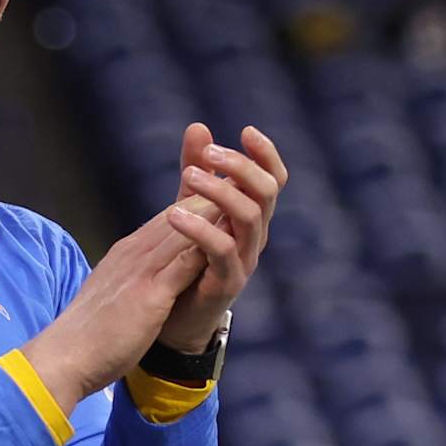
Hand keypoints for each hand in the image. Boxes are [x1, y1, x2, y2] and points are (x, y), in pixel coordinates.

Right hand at [22, 195, 223, 414]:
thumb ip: (127, 284)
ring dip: (213, 210)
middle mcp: (133, 256)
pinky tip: (230, 235)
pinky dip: (206, 243)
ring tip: (242, 193)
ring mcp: (140, 272)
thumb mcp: (110, 299)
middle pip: (176, 216)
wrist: (63, 358)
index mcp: (125, 258)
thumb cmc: (85, 337)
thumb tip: (137, 283)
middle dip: (209, 194)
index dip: (193, 204)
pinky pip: (183, 263)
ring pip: (182, 230)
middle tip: (240, 175)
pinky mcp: (148, 294)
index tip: (218, 191)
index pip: (165, 222)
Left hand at [156, 123, 288, 351]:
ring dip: (220, 192)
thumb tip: (198, 126)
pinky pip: (222, 251)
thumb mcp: (190, 209)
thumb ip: (196, 172)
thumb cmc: (186, 260)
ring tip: (188, 177)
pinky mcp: (227, 283)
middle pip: (266, 192)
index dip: (266, 154)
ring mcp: (244, 260)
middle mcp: (254, 236)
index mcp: (250, 216)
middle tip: (209, 154)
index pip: (273, 179)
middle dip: (240, 167)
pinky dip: (200, 229)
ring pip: (249, 218)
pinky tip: (173, 214)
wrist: (175, 319)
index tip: (247, 131)